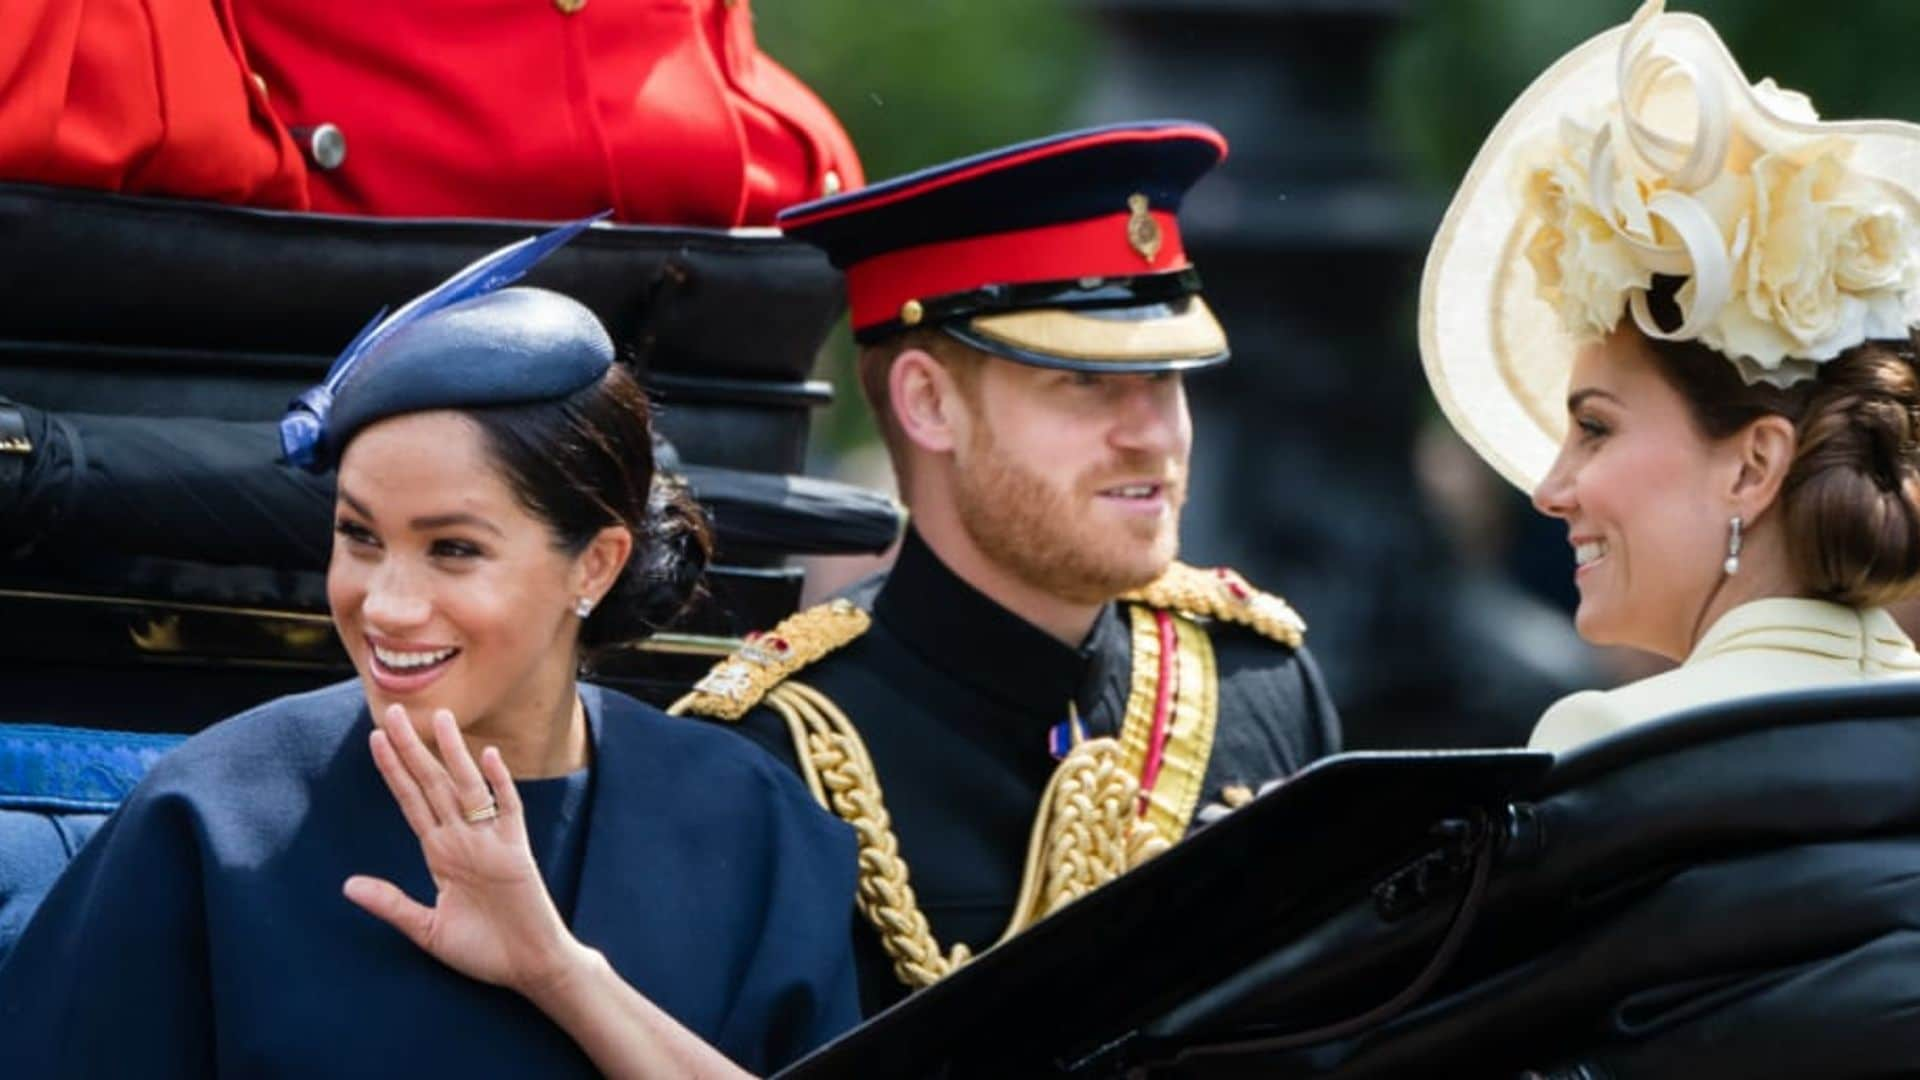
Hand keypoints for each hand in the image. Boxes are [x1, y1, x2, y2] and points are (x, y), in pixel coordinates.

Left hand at [343, 704, 589, 995]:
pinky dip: (499, 783)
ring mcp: (491, 841)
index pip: (412, 801)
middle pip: (433, 784)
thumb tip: (348, 885)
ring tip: (438, 718)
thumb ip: (391, 903)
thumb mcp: (427, 930)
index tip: (375, 738)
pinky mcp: (516, 851)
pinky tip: (488, 757)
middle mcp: (463, 839)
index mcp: (441, 853)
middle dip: (413, 748)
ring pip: (467, 787)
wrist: (529, 967)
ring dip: (452, 752)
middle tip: (393, 711)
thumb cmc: (484, 950)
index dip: (394, 770)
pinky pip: (508, 809)